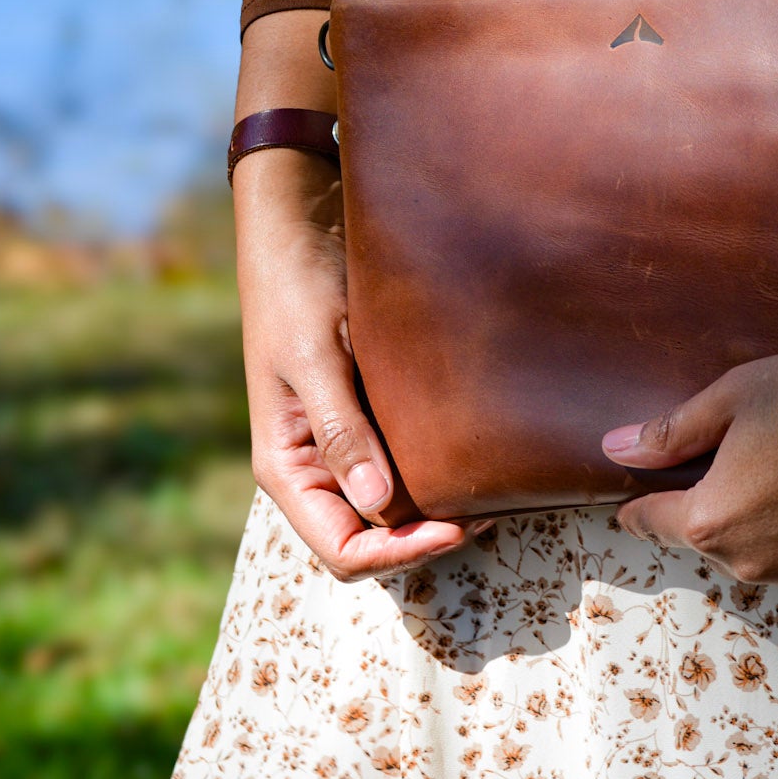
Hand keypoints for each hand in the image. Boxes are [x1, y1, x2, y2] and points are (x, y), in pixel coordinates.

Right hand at [235, 145, 477, 580]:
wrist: (301, 225)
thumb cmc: (296, 287)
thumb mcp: (315, 358)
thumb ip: (343, 433)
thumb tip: (378, 507)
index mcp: (286, 469)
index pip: (343, 552)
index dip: (401, 553)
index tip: (460, 525)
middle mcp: (313, 469)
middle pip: (371, 541)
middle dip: (426, 539)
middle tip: (489, 509)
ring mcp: (341, 446)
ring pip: (390, 511)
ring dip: (435, 513)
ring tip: (491, 489)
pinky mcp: (368, 417)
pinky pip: (402, 467)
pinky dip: (436, 474)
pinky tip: (474, 455)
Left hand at [601, 347, 777, 599]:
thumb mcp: (728, 400)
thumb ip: (671, 434)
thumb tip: (618, 448)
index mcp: (708, 520)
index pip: (655, 524)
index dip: (643, 512)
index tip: (635, 509)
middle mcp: (750, 562)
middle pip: (715, 539)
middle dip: (721, 509)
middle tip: (749, 465)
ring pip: (767, 555)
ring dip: (771, 528)